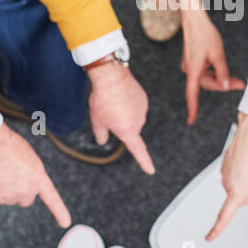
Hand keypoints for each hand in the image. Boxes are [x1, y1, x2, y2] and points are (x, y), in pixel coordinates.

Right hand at [0, 123, 70, 227]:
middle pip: (26, 200)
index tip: (65, 223)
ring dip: (4, 190)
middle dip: (20, 191)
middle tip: (12, 175)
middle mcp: (26, 191)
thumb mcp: (30, 158)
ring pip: (8, 199)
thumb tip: (22, 184)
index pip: (52, 199)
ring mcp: (9, 196)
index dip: (60, 212)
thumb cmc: (10, 144)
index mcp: (39, 179)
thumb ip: (30, 174)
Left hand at [87, 59, 155, 173]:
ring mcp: (143, 110)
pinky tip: (119, 96)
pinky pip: (135, 106)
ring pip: (132, 117)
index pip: (138, 150)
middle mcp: (139, 122)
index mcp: (128, 131)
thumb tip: (103, 141)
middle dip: (119, 124)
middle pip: (129, 129)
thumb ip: (100, 134)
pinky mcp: (143, 99)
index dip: (144, 162)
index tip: (151, 170)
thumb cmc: (103, 99)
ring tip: (112, 101)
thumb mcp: (97, 120)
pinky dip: (128, 104)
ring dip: (123, 113)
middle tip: (106, 113)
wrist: (112, 76)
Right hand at [181, 10, 244, 124]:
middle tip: (242, 84)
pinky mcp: (192, 62)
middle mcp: (189, 69)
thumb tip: (226, 87)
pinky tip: (222, 69)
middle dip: (223, 85)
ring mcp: (190, 65)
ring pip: (206, 79)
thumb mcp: (218, 54)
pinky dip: (214, 73)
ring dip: (220, 79)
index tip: (191, 121)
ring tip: (237, 79)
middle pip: (207, 84)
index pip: (192, 94)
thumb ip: (222, 72)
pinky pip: (204, 72)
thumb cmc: (205, 35)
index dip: (192, 109)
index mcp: (193, 70)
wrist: (194, 20)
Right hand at [208, 112, 247, 241]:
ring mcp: (225, 172)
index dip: (217, 229)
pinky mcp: (226, 162)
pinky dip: (245, 171)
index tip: (209, 238)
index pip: (225, 216)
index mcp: (237, 191)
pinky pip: (236, 174)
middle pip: (241, 198)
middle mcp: (228, 182)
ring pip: (239, 185)